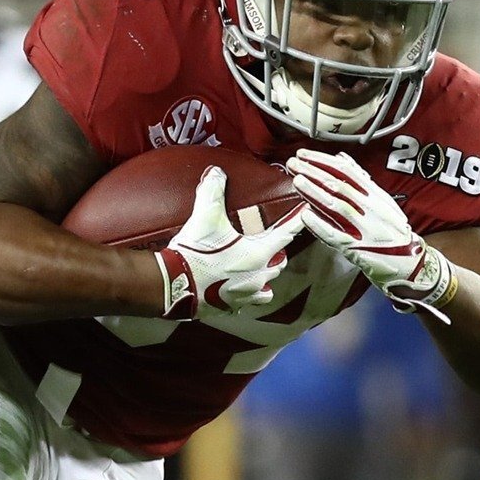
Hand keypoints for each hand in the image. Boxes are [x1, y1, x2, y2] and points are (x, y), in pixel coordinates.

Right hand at [155, 167, 305, 319]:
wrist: (173, 285)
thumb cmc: (195, 252)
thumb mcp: (204, 217)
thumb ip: (213, 191)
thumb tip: (216, 172)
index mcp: (258, 253)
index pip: (286, 233)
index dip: (297, 221)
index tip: (307, 214)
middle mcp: (258, 276)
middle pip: (279, 262)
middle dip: (277, 252)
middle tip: (269, 243)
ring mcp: (246, 295)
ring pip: (267, 286)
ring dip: (265, 277)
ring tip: (257, 268)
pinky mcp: (230, 307)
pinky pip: (247, 303)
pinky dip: (246, 296)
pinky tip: (237, 288)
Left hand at [286, 149, 456, 317]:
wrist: (411, 262)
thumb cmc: (392, 231)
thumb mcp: (382, 201)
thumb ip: (362, 180)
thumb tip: (342, 159)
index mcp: (375, 195)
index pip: (346, 171)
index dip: (323, 161)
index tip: (304, 154)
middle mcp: (371, 209)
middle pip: (339, 185)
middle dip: (313, 172)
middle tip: (294, 163)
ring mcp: (363, 228)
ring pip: (336, 206)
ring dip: (314, 192)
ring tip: (298, 181)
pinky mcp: (356, 248)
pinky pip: (335, 234)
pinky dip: (319, 224)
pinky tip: (305, 215)